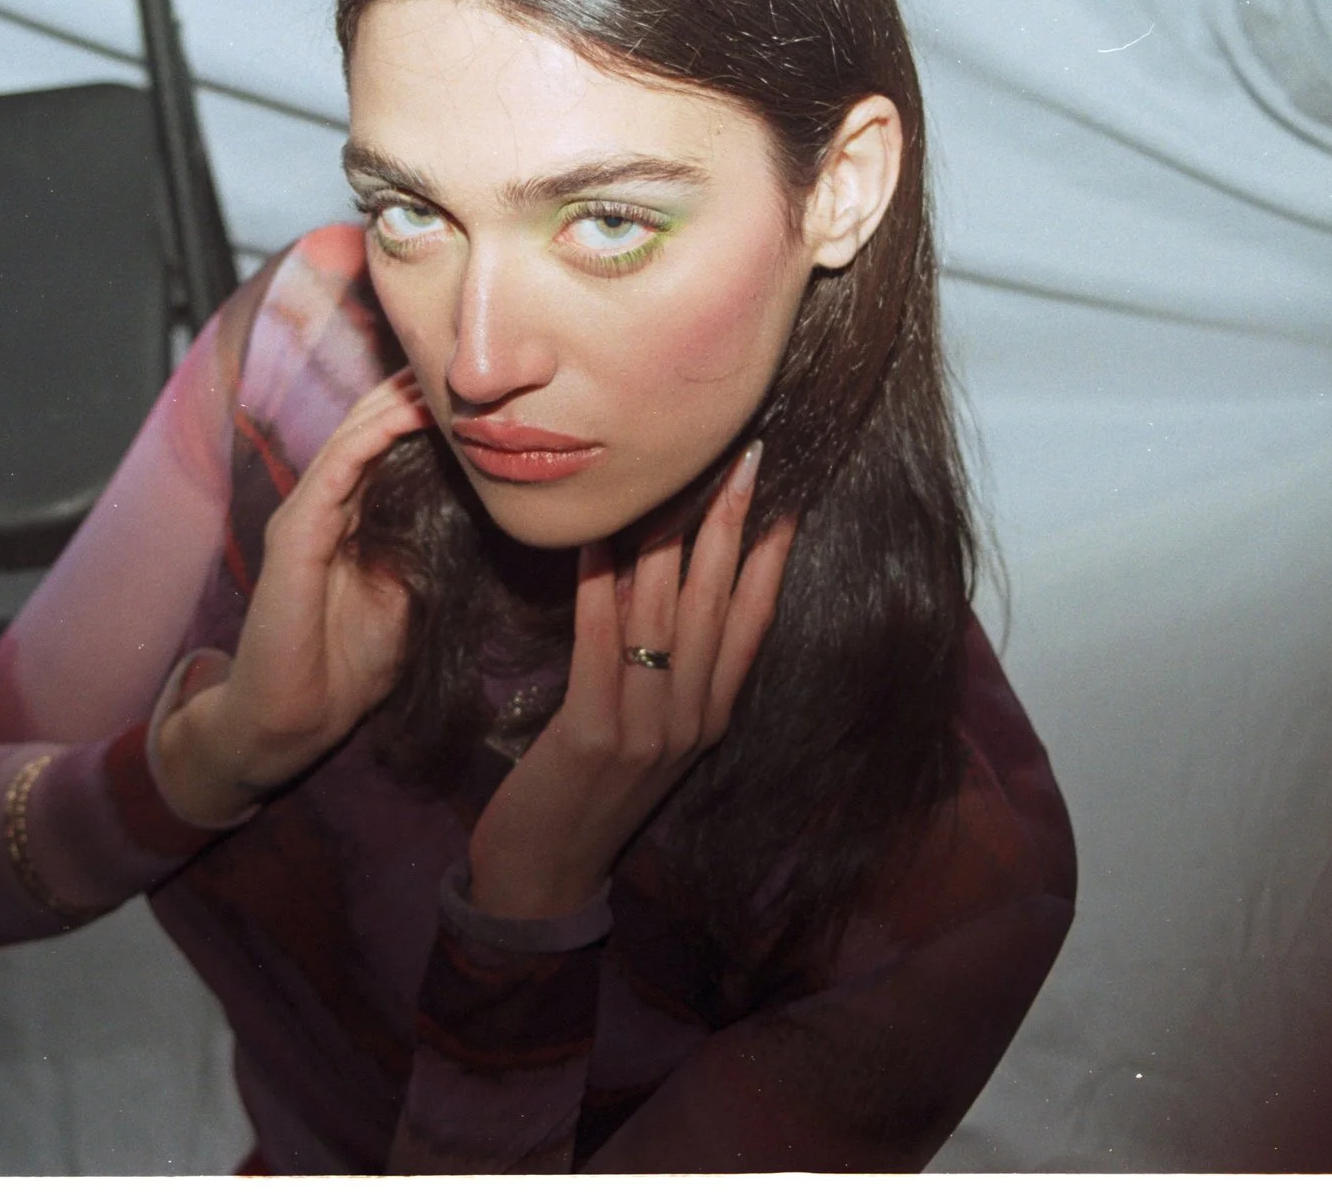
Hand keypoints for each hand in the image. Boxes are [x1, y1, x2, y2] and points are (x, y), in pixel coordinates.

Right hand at [157, 369, 431, 824]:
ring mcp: (303, 516)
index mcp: (346, 518)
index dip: (423, 415)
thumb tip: (480, 517)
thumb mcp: (407, 598)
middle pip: (368, 427)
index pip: (384, 447)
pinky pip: (337, 468)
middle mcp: (321, 506)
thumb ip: (427, 552)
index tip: (476, 392)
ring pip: (354, 435)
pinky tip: (409, 413)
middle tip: (463, 361)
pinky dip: (372, 435)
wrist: (290, 721)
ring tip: (444, 372)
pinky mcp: (294, 534)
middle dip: (412, 392)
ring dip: (398, 401)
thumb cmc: (346, 669)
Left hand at [465, 442, 796, 920]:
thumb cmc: (587, 794)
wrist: (545, 876)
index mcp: (711, 716)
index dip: (772, 555)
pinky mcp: (594, 734)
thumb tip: (659, 580)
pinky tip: (596, 538)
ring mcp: (648, 729)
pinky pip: (600, 643)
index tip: (786, 493)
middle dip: (733, 524)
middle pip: (717, 604)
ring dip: (669, 538)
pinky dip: (598, 586)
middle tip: (746, 455)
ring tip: (675, 474)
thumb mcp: (646, 733)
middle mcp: (692, 719)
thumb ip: (661, 668)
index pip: (754, 621)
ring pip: (665, 615)